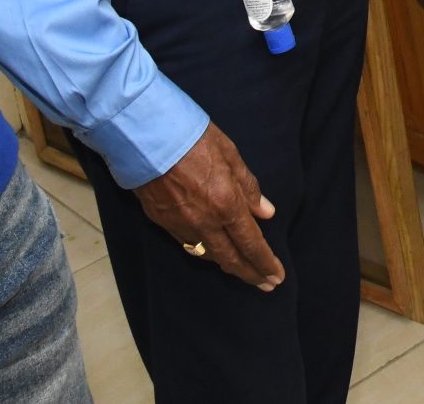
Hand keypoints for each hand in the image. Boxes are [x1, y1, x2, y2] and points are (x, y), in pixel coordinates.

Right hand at [134, 124, 282, 290]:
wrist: (146, 137)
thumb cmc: (192, 137)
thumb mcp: (230, 154)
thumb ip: (248, 187)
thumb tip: (265, 212)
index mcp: (225, 204)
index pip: (250, 243)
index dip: (265, 262)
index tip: (277, 276)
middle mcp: (204, 222)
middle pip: (231, 258)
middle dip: (251, 274)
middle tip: (266, 286)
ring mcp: (181, 225)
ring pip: (208, 255)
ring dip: (227, 265)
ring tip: (242, 270)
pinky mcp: (162, 222)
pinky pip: (188, 244)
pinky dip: (204, 252)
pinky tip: (211, 252)